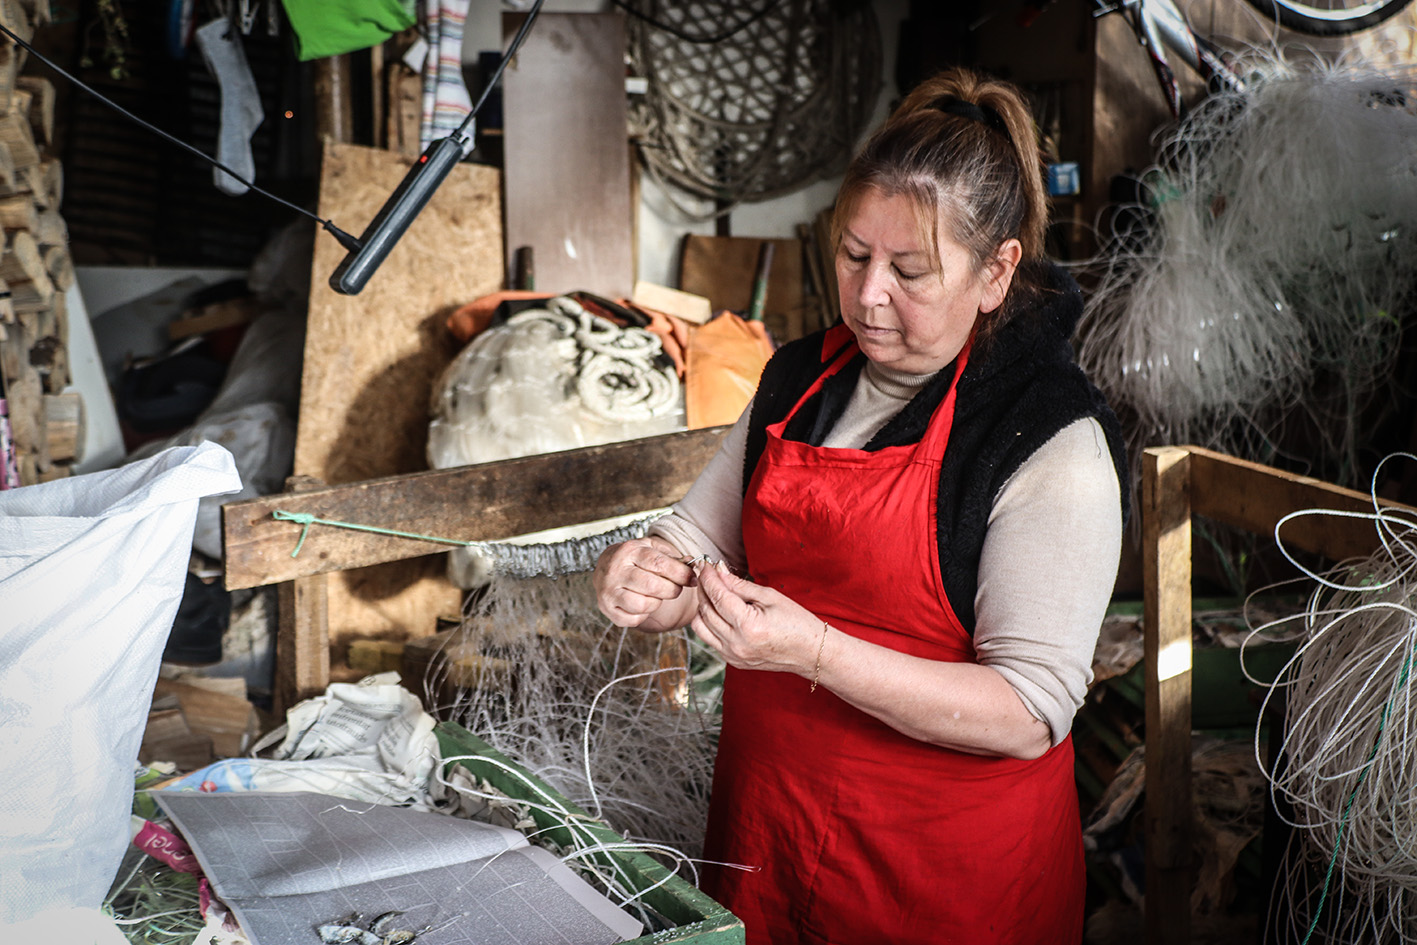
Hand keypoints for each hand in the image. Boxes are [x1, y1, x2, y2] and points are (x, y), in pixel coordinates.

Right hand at [593, 537, 697, 630]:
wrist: (606, 567)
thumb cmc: (634, 559)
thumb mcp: (652, 549)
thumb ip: (673, 558)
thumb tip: (692, 566)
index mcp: (629, 551)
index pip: (659, 564)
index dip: (680, 573)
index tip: (692, 579)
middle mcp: (616, 571)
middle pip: (652, 586)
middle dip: (672, 590)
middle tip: (675, 588)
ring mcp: (609, 591)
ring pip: (643, 605)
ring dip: (657, 602)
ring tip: (656, 595)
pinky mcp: (607, 608)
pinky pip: (633, 619)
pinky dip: (644, 614)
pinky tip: (643, 603)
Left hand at [692, 562, 821, 676]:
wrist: (811, 652)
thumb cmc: (797, 622)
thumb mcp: (770, 596)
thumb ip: (740, 585)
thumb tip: (718, 571)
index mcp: (749, 625)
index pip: (718, 596)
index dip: (708, 577)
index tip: (704, 564)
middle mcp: (737, 644)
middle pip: (705, 610)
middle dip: (703, 588)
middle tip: (706, 573)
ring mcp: (733, 655)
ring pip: (701, 626)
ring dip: (702, 606)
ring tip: (711, 591)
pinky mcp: (733, 661)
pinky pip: (710, 639)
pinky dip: (709, 622)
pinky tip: (718, 610)